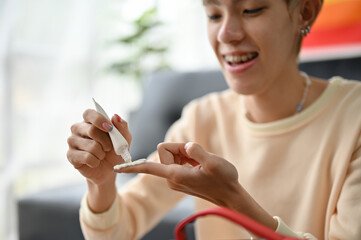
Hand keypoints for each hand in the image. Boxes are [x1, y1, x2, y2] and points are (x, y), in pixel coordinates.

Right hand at [67, 109, 131, 185]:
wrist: (109, 170)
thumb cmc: (115, 151)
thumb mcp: (124, 139)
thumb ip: (122, 126)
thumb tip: (116, 116)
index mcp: (90, 121)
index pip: (89, 113)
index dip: (99, 120)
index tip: (110, 128)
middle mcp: (78, 128)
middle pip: (91, 130)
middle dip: (106, 142)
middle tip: (109, 148)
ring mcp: (72, 141)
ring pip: (91, 146)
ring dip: (101, 153)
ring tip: (101, 155)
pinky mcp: (70, 155)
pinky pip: (87, 157)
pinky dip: (96, 161)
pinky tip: (95, 162)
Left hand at [114, 142, 277, 228]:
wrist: (230, 196)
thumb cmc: (224, 180)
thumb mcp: (213, 163)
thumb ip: (197, 151)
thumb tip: (186, 146)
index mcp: (175, 175)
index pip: (148, 167)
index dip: (133, 166)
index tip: (116, 168)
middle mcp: (172, 178)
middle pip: (164, 151)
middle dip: (179, 148)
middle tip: (196, 155)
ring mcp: (176, 178)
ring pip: (173, 154)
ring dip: (185, 153)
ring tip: (200, 163)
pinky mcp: (181, 178)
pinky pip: (179, 160)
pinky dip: (188, 158)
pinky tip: (199, 165)